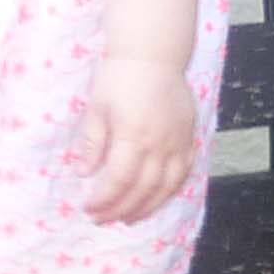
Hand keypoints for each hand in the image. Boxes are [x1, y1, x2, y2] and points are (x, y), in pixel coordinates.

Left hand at [73, 55, 197, 224]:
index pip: (119, 180)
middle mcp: (160, 142)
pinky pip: (183, 172)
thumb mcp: (97, 108)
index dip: (103, 199)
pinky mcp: (189, 137)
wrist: (153, 54)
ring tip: (127, 219)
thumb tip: (83, 174)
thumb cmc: (118, 78)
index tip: (87, 208)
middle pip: (142, 189)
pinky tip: (155, 199)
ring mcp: (178, 141)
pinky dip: (169, 191)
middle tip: (101, 220)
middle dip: (120, 209)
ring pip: (166, 186)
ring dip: (146, 207)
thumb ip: (92, 143)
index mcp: (133, 135)